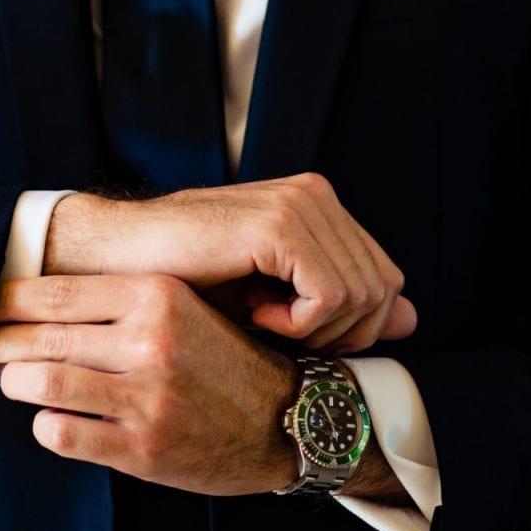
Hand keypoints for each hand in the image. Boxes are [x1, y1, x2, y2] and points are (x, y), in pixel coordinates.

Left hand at [0, 274, 300, 494]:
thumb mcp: (184, 308)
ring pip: (41, 383)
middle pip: (40, 337)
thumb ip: (123, 300)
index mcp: (159, 294)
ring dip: (14, 382)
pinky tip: (51, 420)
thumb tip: (36, 295)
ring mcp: (147, 398)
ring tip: (14, 380)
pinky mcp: (144, 448)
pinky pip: (62, 434)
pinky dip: (44, 426)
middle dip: (2, 343)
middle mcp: (152, 341)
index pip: (56, 291)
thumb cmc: (223, 359)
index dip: (9, 299)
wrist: (286, 418)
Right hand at [45, 173, 417, 351]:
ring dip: (314, 329)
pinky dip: (298, 323)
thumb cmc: (186, 281)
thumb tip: (412, 321)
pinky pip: (330, 296)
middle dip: (340, 333)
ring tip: (259, 317)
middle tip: (278, 333)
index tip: (296, 335)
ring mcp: (301, 204)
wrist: (118, 259)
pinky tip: (254, 311)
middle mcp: (317, 195)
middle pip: (382, 291)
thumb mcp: (276, 298)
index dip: (354, 327)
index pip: (385, 280)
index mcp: (319, 204)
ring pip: (362, 297)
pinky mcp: (281, 225)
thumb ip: (343, 304)